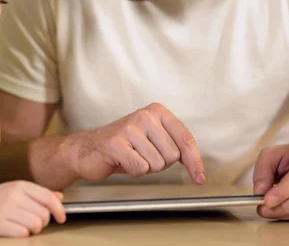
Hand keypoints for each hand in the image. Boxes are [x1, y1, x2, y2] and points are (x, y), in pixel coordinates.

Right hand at [0, 181, 65, 237]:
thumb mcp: (16, 191)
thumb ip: (38, 194)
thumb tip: (60, 198)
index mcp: (19, 185)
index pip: (48, 197)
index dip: (59, 210)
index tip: (61, 218)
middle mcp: (13, 195)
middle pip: (43, 214)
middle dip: (42, 222)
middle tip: (32, 222)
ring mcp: (4, 209)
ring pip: (35, 225)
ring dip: (33, 230)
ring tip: (23, 226)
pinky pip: (23, 233)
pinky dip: (22, 235)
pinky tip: (14, 230)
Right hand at [64, 103, 204, 183]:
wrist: (89, 149)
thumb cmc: (124, 146)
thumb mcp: (153, 140)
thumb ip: (175, 146)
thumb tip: (197, 168)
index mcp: (157, 112)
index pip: (185, 138)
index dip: (194, 161)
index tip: (199, 177)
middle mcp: (145, 116)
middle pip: (172, 155)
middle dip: (160, 163)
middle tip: (142, 155)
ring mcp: (129, 128)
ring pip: (156, 164)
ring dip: (145, 167)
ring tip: (131, 157)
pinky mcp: (116, 143)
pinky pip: (140, 168)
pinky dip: (132, 171)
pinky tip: (122, 161)